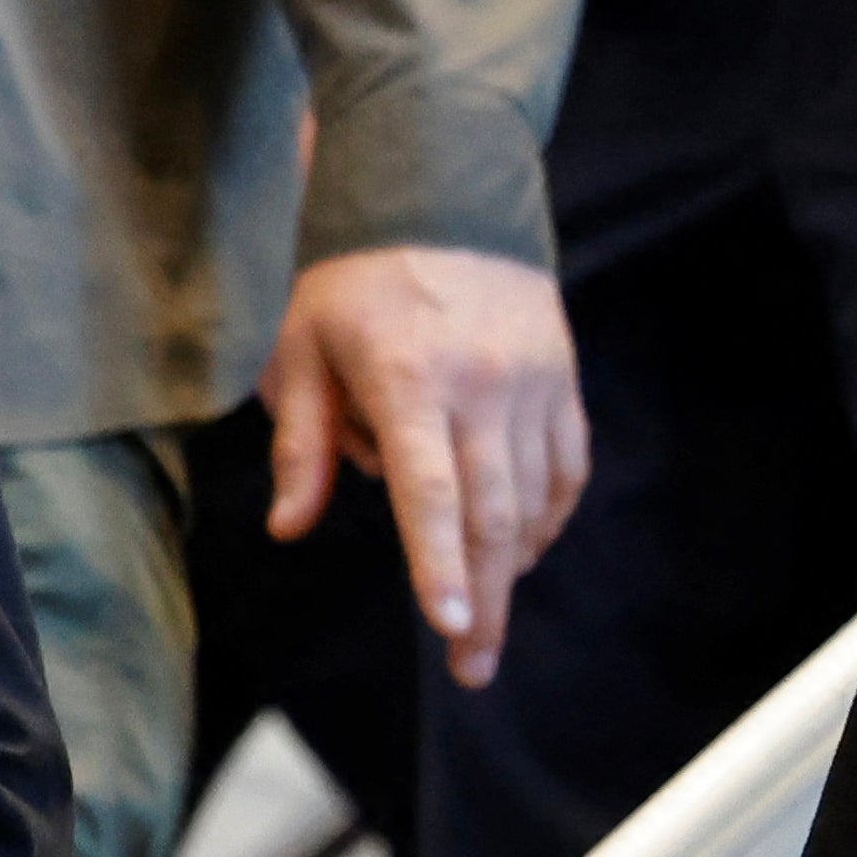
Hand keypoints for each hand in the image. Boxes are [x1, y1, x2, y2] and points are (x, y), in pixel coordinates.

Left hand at [269, 245, 592, 689]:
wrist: (444, 191)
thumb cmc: (356, 279)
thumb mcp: (303, 348)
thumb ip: (301, 443)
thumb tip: (290, 528)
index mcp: (409, 377)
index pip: (430, 488)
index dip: (440, 562)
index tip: (448, 622)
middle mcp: (483, 384)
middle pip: (491, 515)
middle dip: (483, 599)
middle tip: (472, 665)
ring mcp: (533, 382)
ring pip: (533, 500)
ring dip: (511, 568)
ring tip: (483, 619)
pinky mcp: (562, 379)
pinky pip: (566, 469)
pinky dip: (546, 519)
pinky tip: (522, 552)